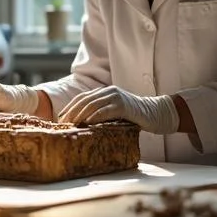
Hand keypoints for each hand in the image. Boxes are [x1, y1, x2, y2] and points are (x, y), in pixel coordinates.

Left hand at [59, 85, 178, 134]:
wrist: (156, 114)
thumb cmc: (134, 117)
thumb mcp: (115, 113)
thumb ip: (102, 113)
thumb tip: (83, 124)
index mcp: (105, 92)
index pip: (82, 97)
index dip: (70, 107)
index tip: (60, 118)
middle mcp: (109, 91)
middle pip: (84, 100)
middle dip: (71, 112)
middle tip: (62, 123)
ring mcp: (117, 97)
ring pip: (92, 104)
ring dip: (80, 115)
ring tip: (71, 124)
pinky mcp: (124, 106)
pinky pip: (106, 111)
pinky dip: (95, 117)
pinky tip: (88, 123)